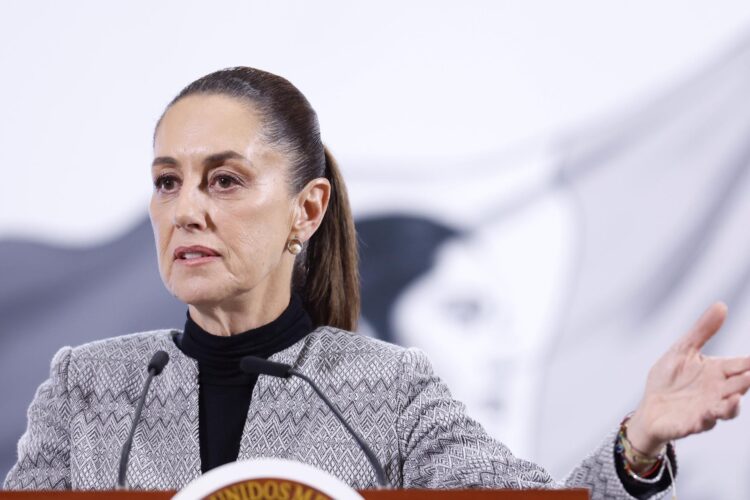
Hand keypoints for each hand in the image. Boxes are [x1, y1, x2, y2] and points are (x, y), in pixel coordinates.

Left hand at [627, 302, 749, 455]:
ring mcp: (706, 410)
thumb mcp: (683, 350)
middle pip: (738, 387)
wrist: (650, 407)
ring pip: (725, 410)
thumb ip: (703, 331)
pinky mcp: (689, 425)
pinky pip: (700, 424)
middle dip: (747, 382)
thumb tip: (722, 304)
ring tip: (736, 396)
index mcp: (718, 373)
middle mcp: (718, 393)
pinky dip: (705, 420)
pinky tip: (707, 415)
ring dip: (731, 405)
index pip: (741, 366)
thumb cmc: (670, 378)